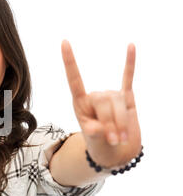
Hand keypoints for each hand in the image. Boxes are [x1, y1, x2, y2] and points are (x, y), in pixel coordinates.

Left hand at [61, 40, 141, 167]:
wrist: (116, 153)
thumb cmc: (100, 146)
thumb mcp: (94, 143)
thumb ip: (94, 134)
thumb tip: (98, 128)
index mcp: (80, 103)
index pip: (74, 79)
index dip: (69, 61)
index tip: (64, 42)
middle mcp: (95, 96)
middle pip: (104, 100)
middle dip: (109, 122)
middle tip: (112, 140)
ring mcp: (111, 96)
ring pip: (119, 102)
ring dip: (121, 123)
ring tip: (119, 137)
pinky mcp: (127, 98)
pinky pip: (128, 77)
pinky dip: (130, 63)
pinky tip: (131, 46)